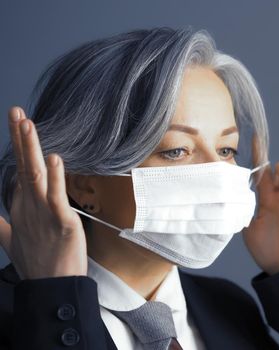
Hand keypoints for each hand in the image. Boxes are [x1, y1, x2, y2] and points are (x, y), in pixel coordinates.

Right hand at [0, 106, 86, 278]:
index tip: (18, 122)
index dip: (19, 145)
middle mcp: (29, 206)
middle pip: (23, 165)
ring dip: (31, 149)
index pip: (19, 169)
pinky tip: (55, 158)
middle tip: (15, 110)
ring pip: (36, 175)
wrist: (51, 287)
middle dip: (19, 137)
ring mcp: (43, 213)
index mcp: (22, 206)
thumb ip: (1, 224)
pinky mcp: (61, 222)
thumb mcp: (13, 239)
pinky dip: (56, 177)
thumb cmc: (37, 263)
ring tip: (27, 123)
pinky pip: (57, 197)